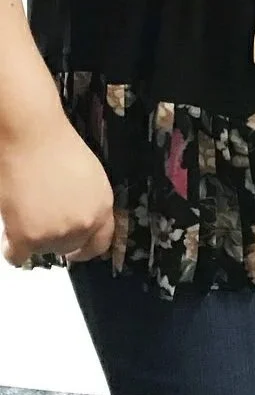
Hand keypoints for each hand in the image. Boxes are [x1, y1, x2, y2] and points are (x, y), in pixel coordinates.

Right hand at [0, 113, 113, 266]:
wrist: (32, 137)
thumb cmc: (56, 147)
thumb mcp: (90, 178)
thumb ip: (88, 204)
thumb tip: (79, 219)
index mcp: (102, 208)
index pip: (100, 244)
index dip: (84, 248)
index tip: (75, 250)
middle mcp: (83, 224)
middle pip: (67, 248)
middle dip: (55, 238)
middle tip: (41, 219)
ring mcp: (56, 234)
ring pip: (41, 250)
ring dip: (32, 236)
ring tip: (27, 207)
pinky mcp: (28, 238)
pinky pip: (17, 257)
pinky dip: (11, 245)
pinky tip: (11, 228)